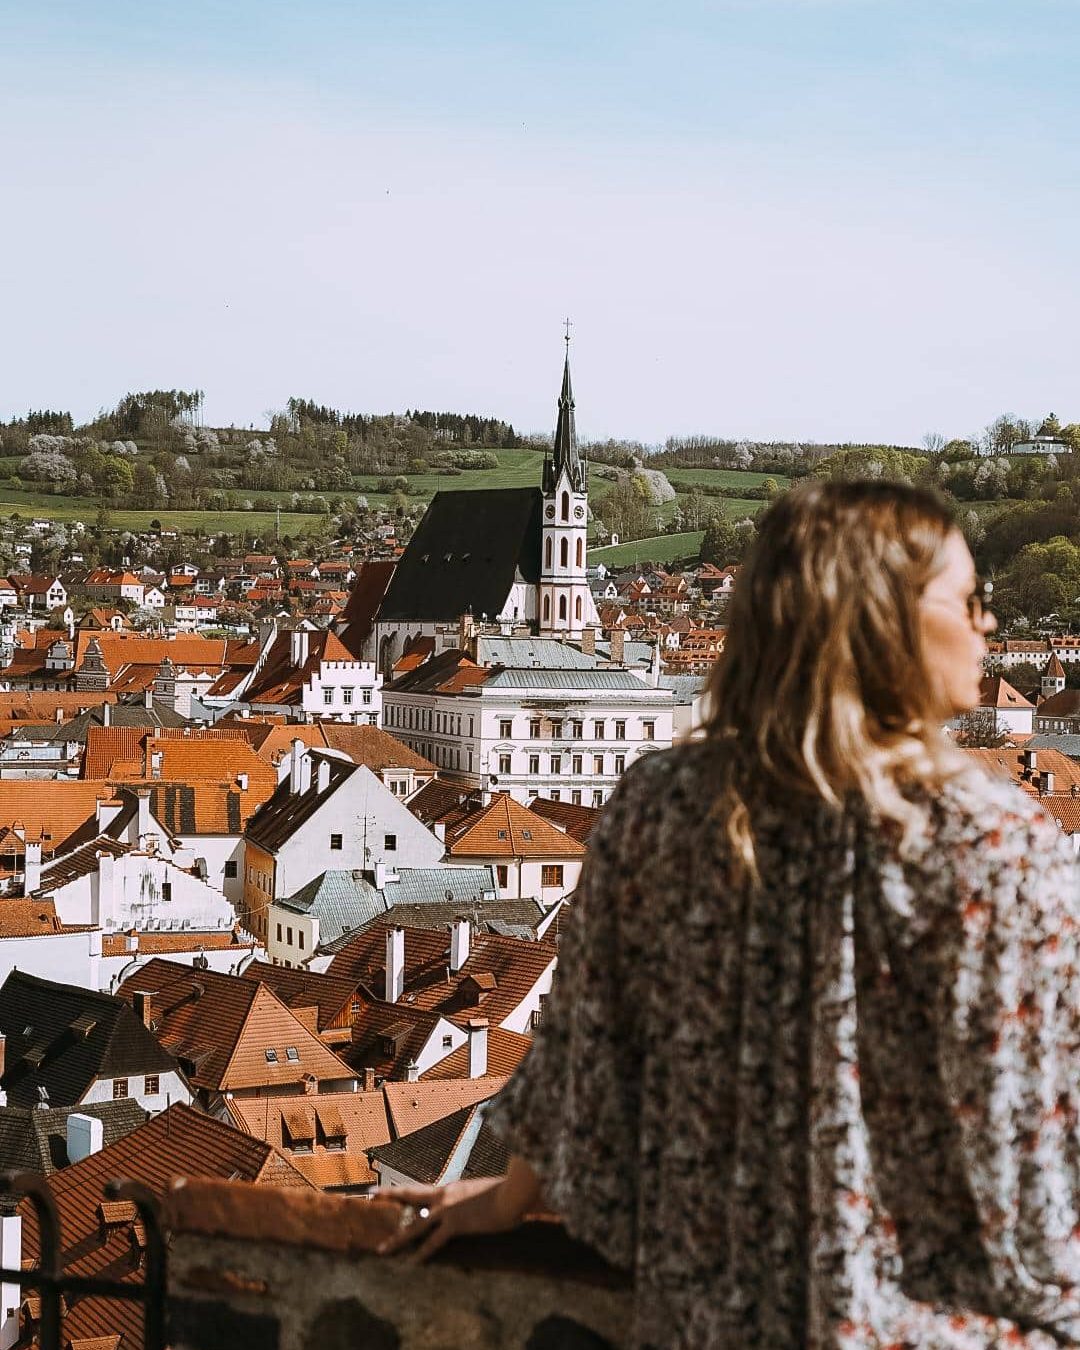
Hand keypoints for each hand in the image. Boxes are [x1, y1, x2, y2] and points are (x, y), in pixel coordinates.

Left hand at [377, 1177, 517, 1260]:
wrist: (513, 1191)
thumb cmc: (505, 1190)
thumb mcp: (484, 1191)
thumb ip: (474, 1197)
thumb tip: (478, 1203)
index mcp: (451, 1187)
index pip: (423, 1190)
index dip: (407, 1191)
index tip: (392, 1190)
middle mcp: (445, 1195)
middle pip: (411, 1195)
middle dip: (390, 1195)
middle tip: (372, 1195)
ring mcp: (448, 1209)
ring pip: (415, 1225)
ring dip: (398, 1239)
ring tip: (382, 1249)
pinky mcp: (456, 1224)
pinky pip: (434, 1242)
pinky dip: (423, 1253)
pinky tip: (413, 1263)